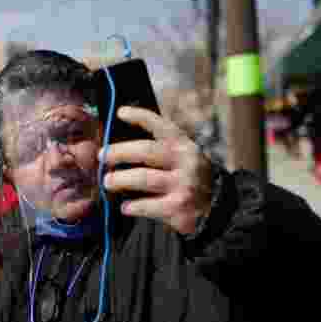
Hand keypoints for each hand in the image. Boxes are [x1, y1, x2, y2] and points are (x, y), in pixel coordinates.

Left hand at [99, 106, 213, 234]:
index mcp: (183, 146)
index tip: (120, 112)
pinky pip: (148, 205)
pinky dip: (133, 206)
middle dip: (119, 152)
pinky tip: (125, 207)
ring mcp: (183, 184)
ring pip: (143, 178)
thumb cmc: (189, 179)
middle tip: (103, 156)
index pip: (161, 125)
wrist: (217, 209)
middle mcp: (185, 162)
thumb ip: (159, 149)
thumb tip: (119, 147)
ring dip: (120, 179)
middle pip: (146, 151)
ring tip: (108, 182)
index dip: (140, 116)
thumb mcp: (183, 158)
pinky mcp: (179, 207)